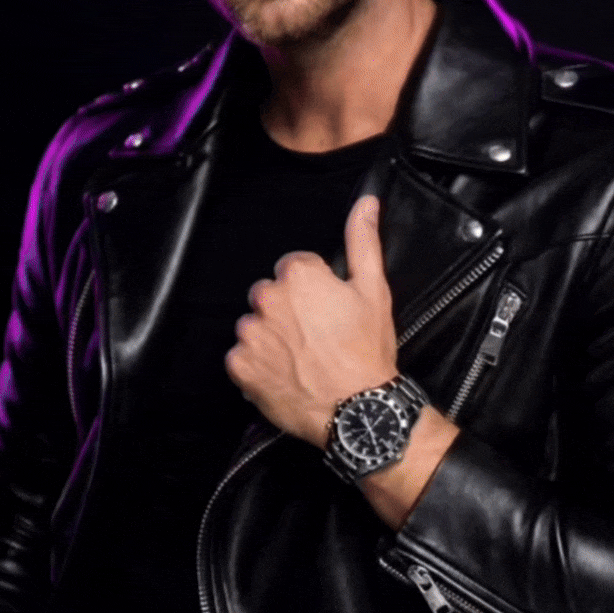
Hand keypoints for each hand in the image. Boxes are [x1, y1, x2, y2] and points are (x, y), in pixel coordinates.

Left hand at [225, 195, 397, 448]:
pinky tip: (284, 373)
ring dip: (270, 335)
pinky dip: (257, 364)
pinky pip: (241, 356)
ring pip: (254, 324)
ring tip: (300, 356)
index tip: (328, 310)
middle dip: (287, 309)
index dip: (313, 289)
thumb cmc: (367, 350)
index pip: (294, 268)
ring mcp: (251, 334)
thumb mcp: (374, 290)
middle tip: (315, 335)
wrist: (358, 410)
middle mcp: (267, 299)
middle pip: (270, 294)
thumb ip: (363, 240)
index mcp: (297, 276)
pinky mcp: (240, 366)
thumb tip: (366, 202)